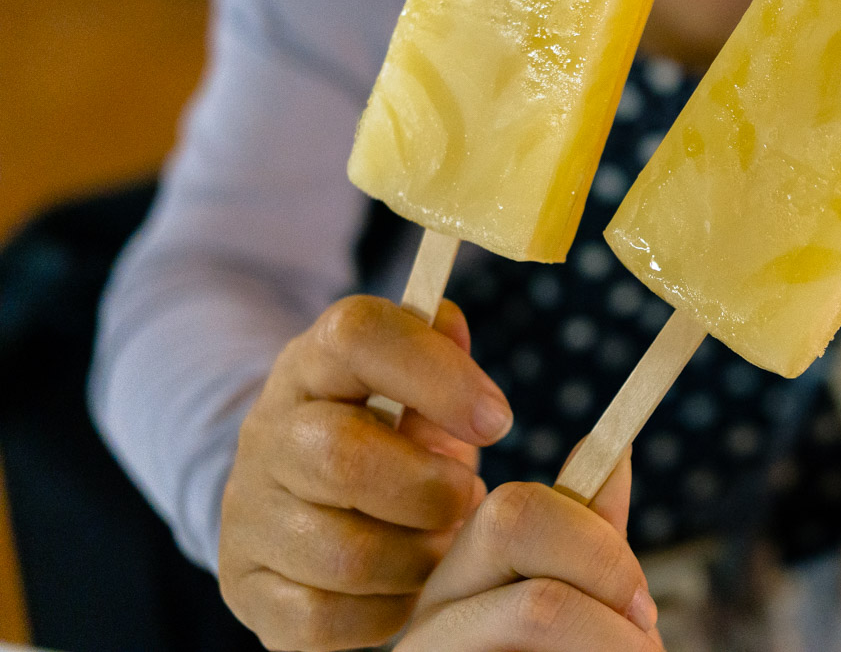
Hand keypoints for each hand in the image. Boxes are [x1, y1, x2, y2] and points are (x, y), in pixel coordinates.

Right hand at [219, 295, 512, 650]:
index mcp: (311, 366)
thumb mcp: (413, 392)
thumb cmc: (386, 442)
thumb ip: (437, 355)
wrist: (301, 509)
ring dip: (417, 557)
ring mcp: (247, 514)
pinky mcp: (244, 588)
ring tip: (440, 545)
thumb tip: (448, 321)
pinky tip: (405, 588)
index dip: (437, 373)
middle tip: (466, 498)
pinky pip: (323, 617)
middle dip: (430, 489)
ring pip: (344, 551)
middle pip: (342, 457)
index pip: (356, 334)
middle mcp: (266, 433)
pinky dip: (384, 611)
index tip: (497, 420)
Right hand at [400, 449, 663, 651]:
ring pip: (539, 604)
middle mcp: (428, 616)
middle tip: (644, 636)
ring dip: (614, 641)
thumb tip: (615, 449)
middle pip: (514, 519)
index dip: (597, 538)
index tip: (643, 607)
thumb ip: (590, 544)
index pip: (521, 507)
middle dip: (605, 566)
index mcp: (462, 581)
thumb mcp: (582, 618)